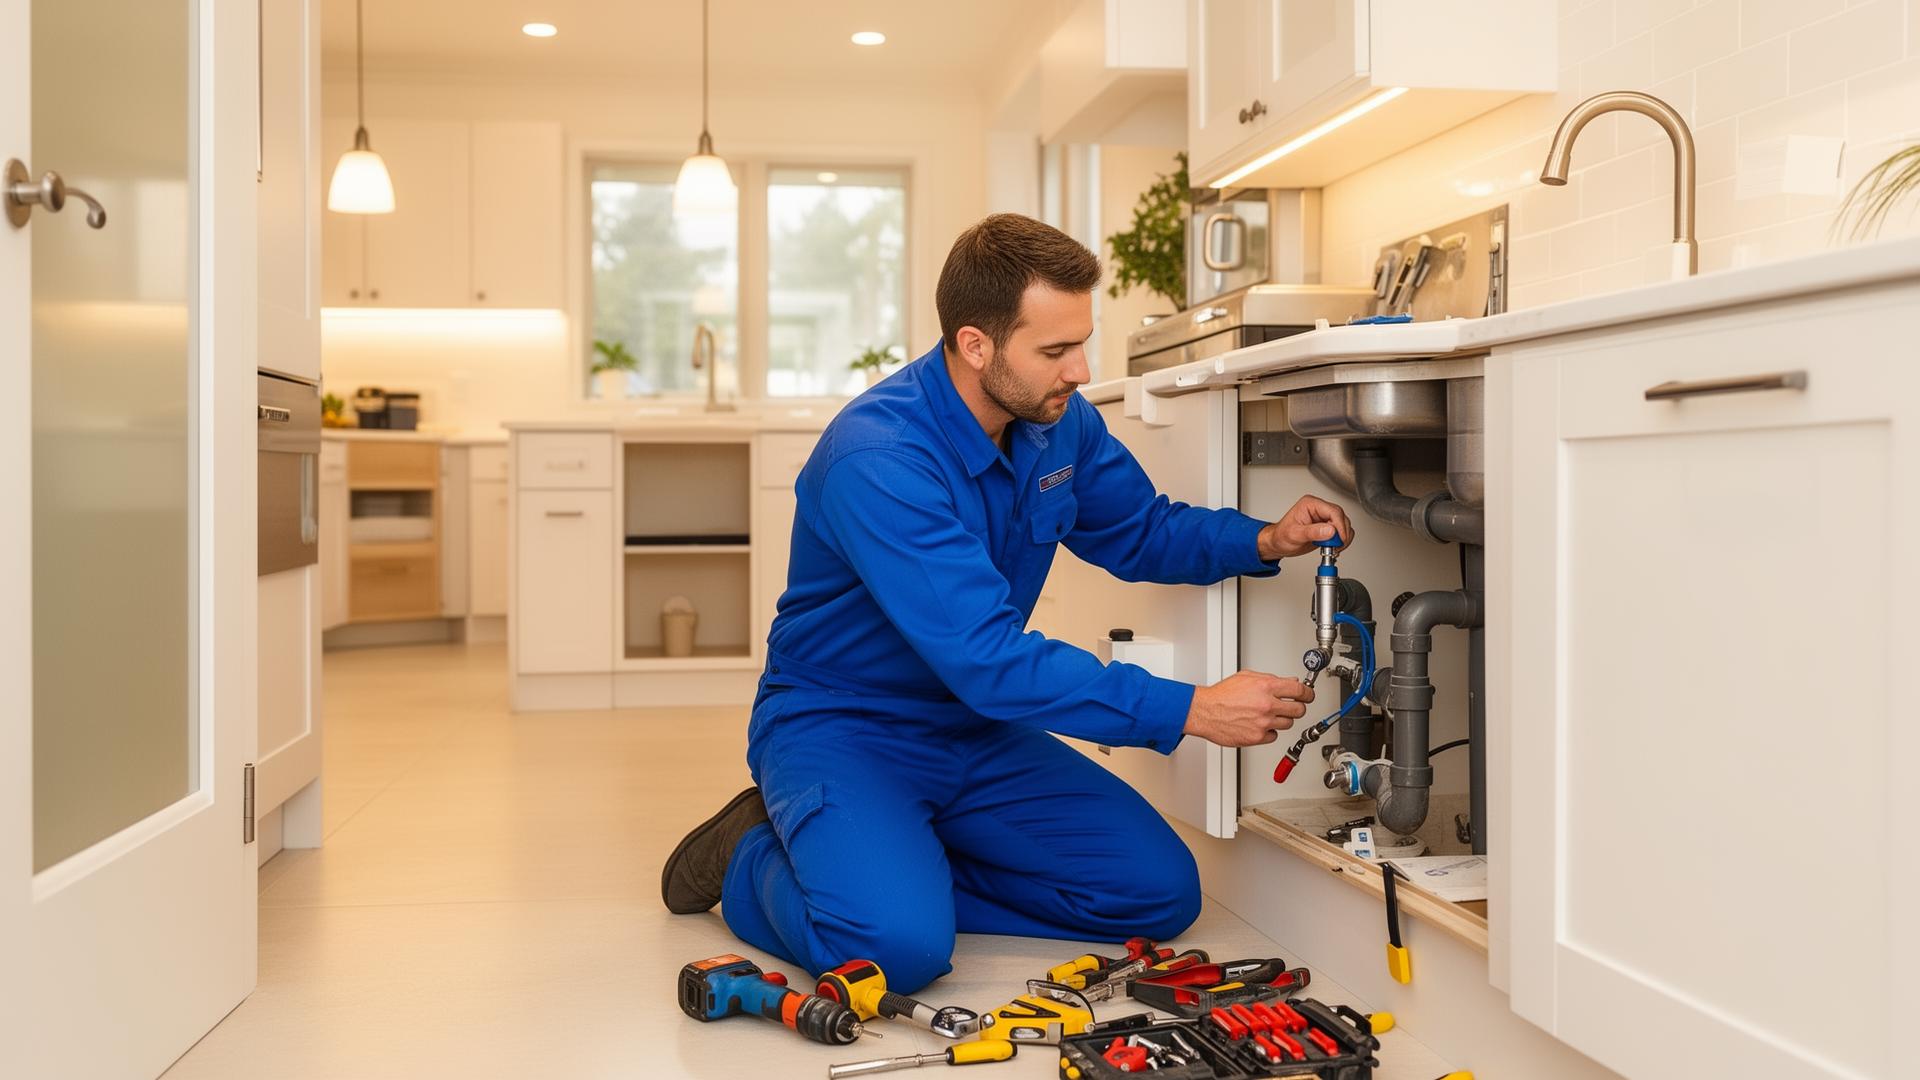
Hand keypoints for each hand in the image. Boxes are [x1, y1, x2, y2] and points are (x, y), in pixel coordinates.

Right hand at [1183, 671, 1314, 747]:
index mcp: (1266, 686)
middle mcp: (1267, 705)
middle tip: (1293, 706)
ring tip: (1268, 715)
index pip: (1300, 690)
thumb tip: (1289, 681)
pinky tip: (1258, 724)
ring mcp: (1263, 722)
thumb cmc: (1222, 695)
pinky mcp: (1257, 737)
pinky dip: (1269, 731)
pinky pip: (1273, 735)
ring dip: (1282, 720)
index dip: (1308, 693)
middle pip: (1299, 709)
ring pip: (1288, 724)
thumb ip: (1270, 679)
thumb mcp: (1247, 677)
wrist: (1205, 712)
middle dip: (1298, 707)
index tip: (1309, 695)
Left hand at [1257, 494, 1355, 560]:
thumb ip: (1313, 532)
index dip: (1339, 526)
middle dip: (1341, 533)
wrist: (1278, 544)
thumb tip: (1330, 530)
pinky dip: (1341, 541)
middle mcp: (1319, 509)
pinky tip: (1332, 548)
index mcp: (1310, 504)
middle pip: (1341, 517)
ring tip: (1332, 548)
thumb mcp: (1295, 535)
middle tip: (1335, 546)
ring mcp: (1324, 518)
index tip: (1340, 539)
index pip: (1333, 511)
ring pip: (1344, 525)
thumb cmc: (1281, 536)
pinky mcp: (1327, 528)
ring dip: (1342, 538)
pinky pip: (1341, 532)